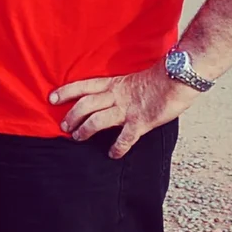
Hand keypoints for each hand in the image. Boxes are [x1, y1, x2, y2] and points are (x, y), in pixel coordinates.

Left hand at [48, 64, 188, 156]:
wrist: (179, 77)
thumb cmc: (159, 78)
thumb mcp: (132, 81)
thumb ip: (120, 90)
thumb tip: (109, 97)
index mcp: (114, 84)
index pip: (83, 86)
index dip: (66, 92)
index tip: (51, 98)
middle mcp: (116, 96)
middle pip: (85, 105)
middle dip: (71, 116)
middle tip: (63, 127)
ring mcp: (128, 109)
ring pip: (98, 120)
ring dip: (85, 130)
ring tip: (77, 138)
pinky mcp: (141, 122)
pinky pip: (126, 137)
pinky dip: (118, 147)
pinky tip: (113, 154)